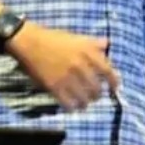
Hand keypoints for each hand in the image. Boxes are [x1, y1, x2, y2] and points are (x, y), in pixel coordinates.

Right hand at [5, 22, 119, 110]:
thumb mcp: (75, 37)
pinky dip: (73, 107)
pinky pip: (69, 103)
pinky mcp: (54, 86)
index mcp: (87, 51)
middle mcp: (80, 65)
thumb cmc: (53, 38)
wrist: (29, 42)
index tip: (115, 88)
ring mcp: (67, 77)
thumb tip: (107, 44)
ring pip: (84, 98)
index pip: (108, 71)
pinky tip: (72, 106)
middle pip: (97, 88)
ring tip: (84, 103)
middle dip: (98, 94)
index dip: (114, 82)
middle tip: (95, 96)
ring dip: (86, 102)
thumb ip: (92, 42)